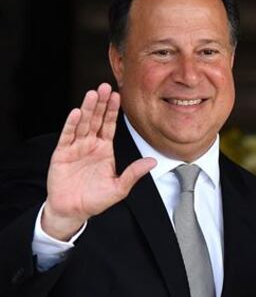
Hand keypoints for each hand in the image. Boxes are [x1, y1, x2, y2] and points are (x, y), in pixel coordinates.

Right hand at [42, 83, 156, 240]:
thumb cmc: (96, 199)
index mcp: (104, 149)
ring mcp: (75, 148)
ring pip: (83, 124)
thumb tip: (152, 161)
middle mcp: (90, 145)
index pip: (110, 125)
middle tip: (106, 86)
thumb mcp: (119, 187)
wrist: (73, 210)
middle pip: (96, 119)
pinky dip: (72, 124)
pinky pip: (68, 136)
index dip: (114, 111)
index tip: (119, 95)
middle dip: (101, 103)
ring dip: (88, 109)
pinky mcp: (61, 154)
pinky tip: (77, 113)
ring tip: (93, 93)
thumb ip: (133, 173)